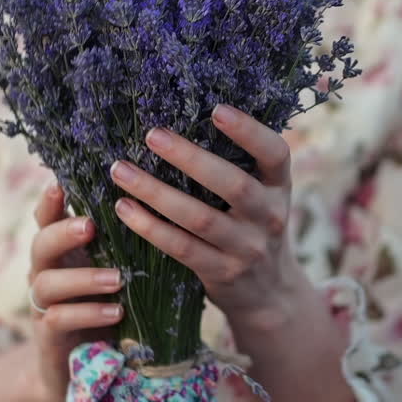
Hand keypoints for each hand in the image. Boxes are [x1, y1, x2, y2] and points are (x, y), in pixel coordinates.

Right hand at [26, 182, 124, 401]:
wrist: (77, 369)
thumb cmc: (105, 308)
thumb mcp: (113, 273)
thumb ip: (120, 246)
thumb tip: (157, 206)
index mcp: (61, 253)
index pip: (47, 219)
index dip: (50, 201)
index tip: (62, 183)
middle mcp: (45, 273)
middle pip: (40, 244)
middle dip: (62, 232)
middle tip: (89, 226)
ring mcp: (42, 306)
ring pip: (46, 283)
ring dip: (82, 278)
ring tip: (116, 280)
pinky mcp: (48, 337)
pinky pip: (58, 320)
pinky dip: (86, 313)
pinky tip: (115, 312)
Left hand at [109, 103, 302, 330]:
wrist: (268, 292)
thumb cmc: (253, 224)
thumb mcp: (262, 194)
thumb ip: (240, 164)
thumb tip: (184, 111)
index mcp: (280, 186)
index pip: (275, 154)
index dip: (249, 131)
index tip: (217, 109)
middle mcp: (270, 216)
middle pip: (233, 185)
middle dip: (191, 158)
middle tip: (152, 135)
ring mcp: (247, 248)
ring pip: (199, 218)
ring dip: (156, 192)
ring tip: (120, 170)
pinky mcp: (222, 272)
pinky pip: (181, 247)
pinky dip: (150, 227)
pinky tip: (124, 208)